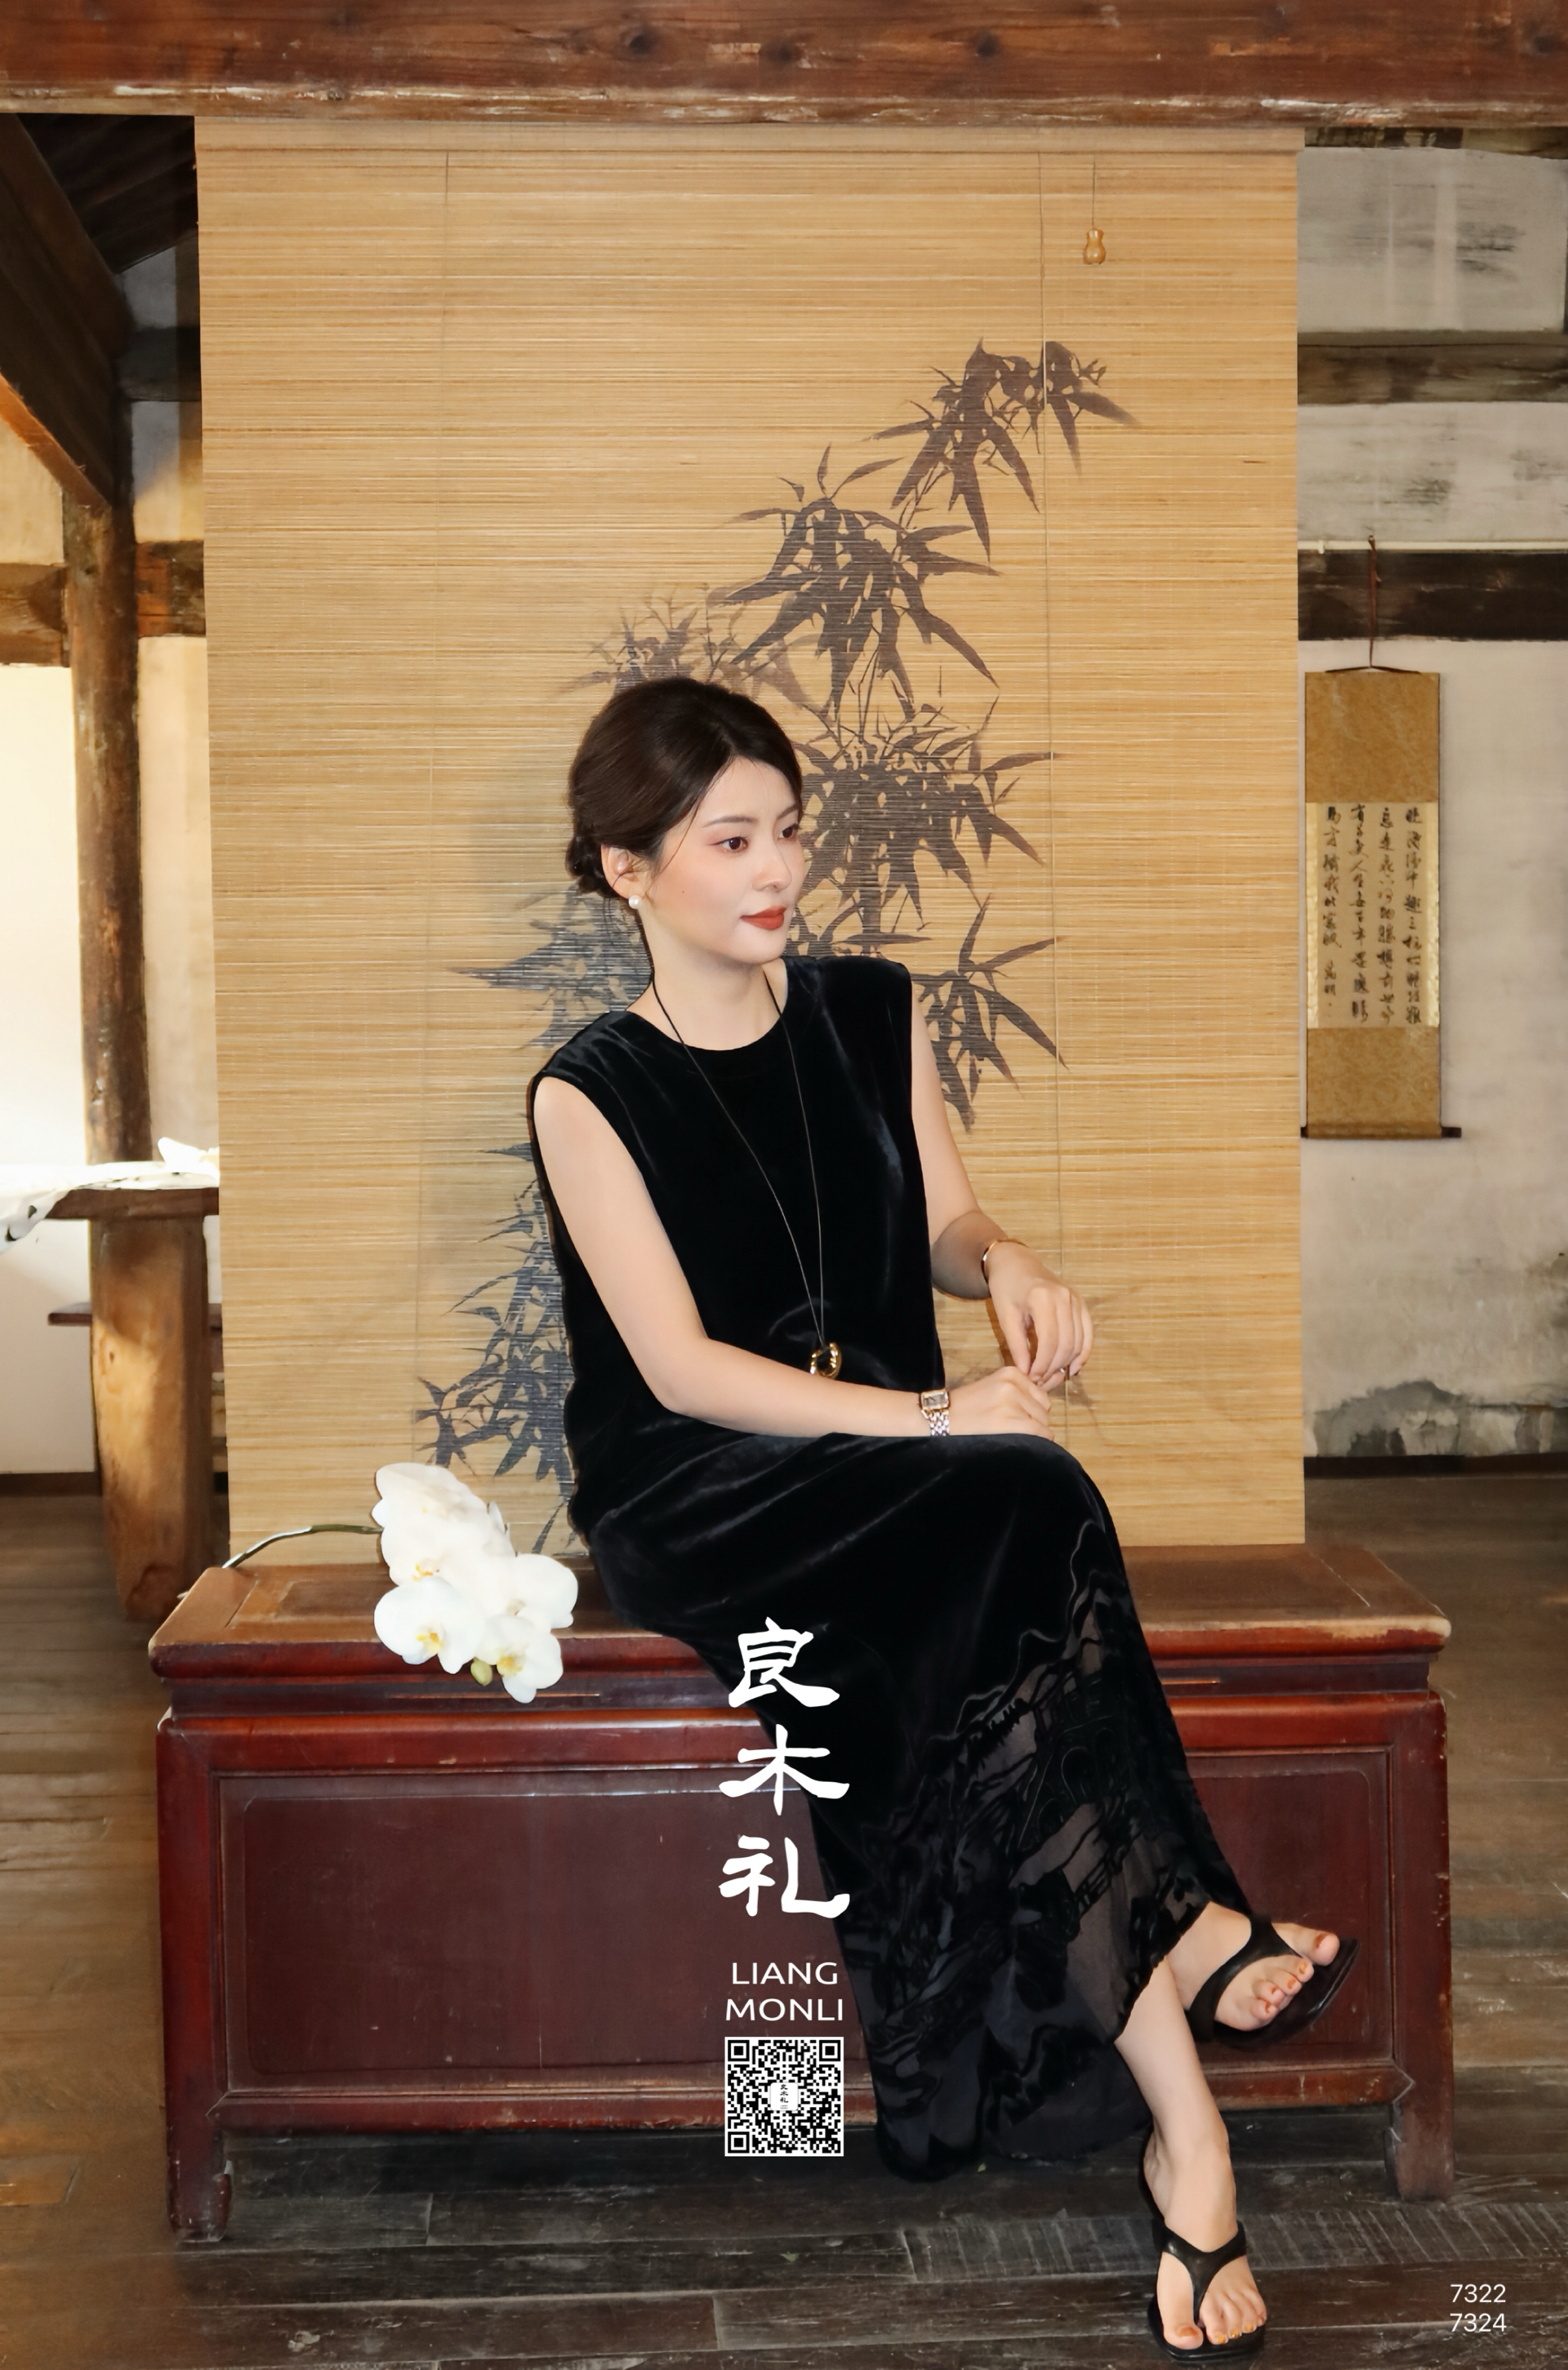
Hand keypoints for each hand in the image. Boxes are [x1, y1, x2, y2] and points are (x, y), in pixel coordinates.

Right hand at [946, 1364, 1055, 1438]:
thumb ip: (1019, 1391)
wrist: (943, 1416)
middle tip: (1013, 1429)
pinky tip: (1025, 1443)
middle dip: (1035, 1422)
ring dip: (1033, 1433)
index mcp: (1011, 1373)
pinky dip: (1038, 1441)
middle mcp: (1014, 1384)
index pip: (1041, 1396)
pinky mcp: (1010, 1420)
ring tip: (1010, 1434)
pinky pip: (1039, 1432)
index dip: (1033, 1411)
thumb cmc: (968, 1406)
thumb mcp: (994, 1387)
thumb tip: (1050, 1403)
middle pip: (1044, 1410)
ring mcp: (1012, 1402)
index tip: (1017, 1419)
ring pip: (1042, 1423)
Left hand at [985, 1241, 1092, 1383]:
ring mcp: (1075, 1299)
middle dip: (1054, 1367)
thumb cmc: (1006, 1288)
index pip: (1049, 1341)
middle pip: (1066, 1344)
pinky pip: (1088, 1332)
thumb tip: (1026, 1373)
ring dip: (1067, 1363)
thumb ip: (1017, 1345)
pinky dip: (1083, 1352)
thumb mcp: (1005, 1316)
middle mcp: (1064, 1297)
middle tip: (1041, 1380)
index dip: (1042, 1365)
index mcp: (1042, 1298)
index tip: (1032, 1378)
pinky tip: (1073, 1367)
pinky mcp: (1080, 1303)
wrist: (1016, 1263)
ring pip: (1078, 1341)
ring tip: (1052, 1376)